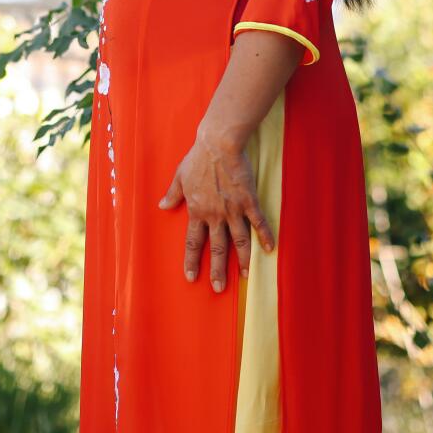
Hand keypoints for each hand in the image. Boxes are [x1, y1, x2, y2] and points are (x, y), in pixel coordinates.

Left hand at [156, 132, 275, 292]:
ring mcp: (233, 209)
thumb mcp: (180, 176)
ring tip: (246, 277)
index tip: (191, 277)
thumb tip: (162, 206)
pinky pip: (258, 222)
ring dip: (242, 260)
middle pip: (217, 248)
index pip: (193, 242)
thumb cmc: (198, 158)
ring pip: (239, 240)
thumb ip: (172, 194)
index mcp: (197, 210)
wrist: (218, 144)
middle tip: (219, 288)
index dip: (192, 261)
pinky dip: (265, 236)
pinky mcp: (248, 200)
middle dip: (217, 270)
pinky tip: (270, 249)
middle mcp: (214, 215)